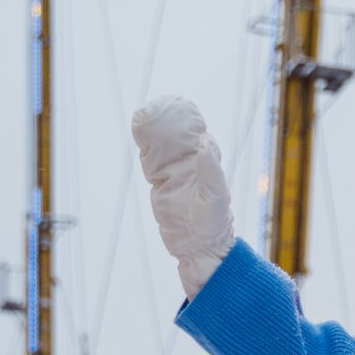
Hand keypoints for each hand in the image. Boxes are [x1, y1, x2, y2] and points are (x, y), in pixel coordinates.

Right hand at [131, 96, 235, 298]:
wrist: (199, 250)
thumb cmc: (213, 225)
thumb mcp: (214, 197)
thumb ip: (210, 171)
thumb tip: (204, 143)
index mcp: (209, 166)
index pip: (198, 136)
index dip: (188, 121)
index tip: (177, 104)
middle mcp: (193, 168)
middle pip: (177, 139)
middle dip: (168, 123)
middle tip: (155, 106)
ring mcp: (176, 177)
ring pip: (162, 149)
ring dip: (154, 134)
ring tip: (144, 116)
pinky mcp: (162, 187)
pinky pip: (152, 164)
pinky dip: (146, 150)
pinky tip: (139, 137)